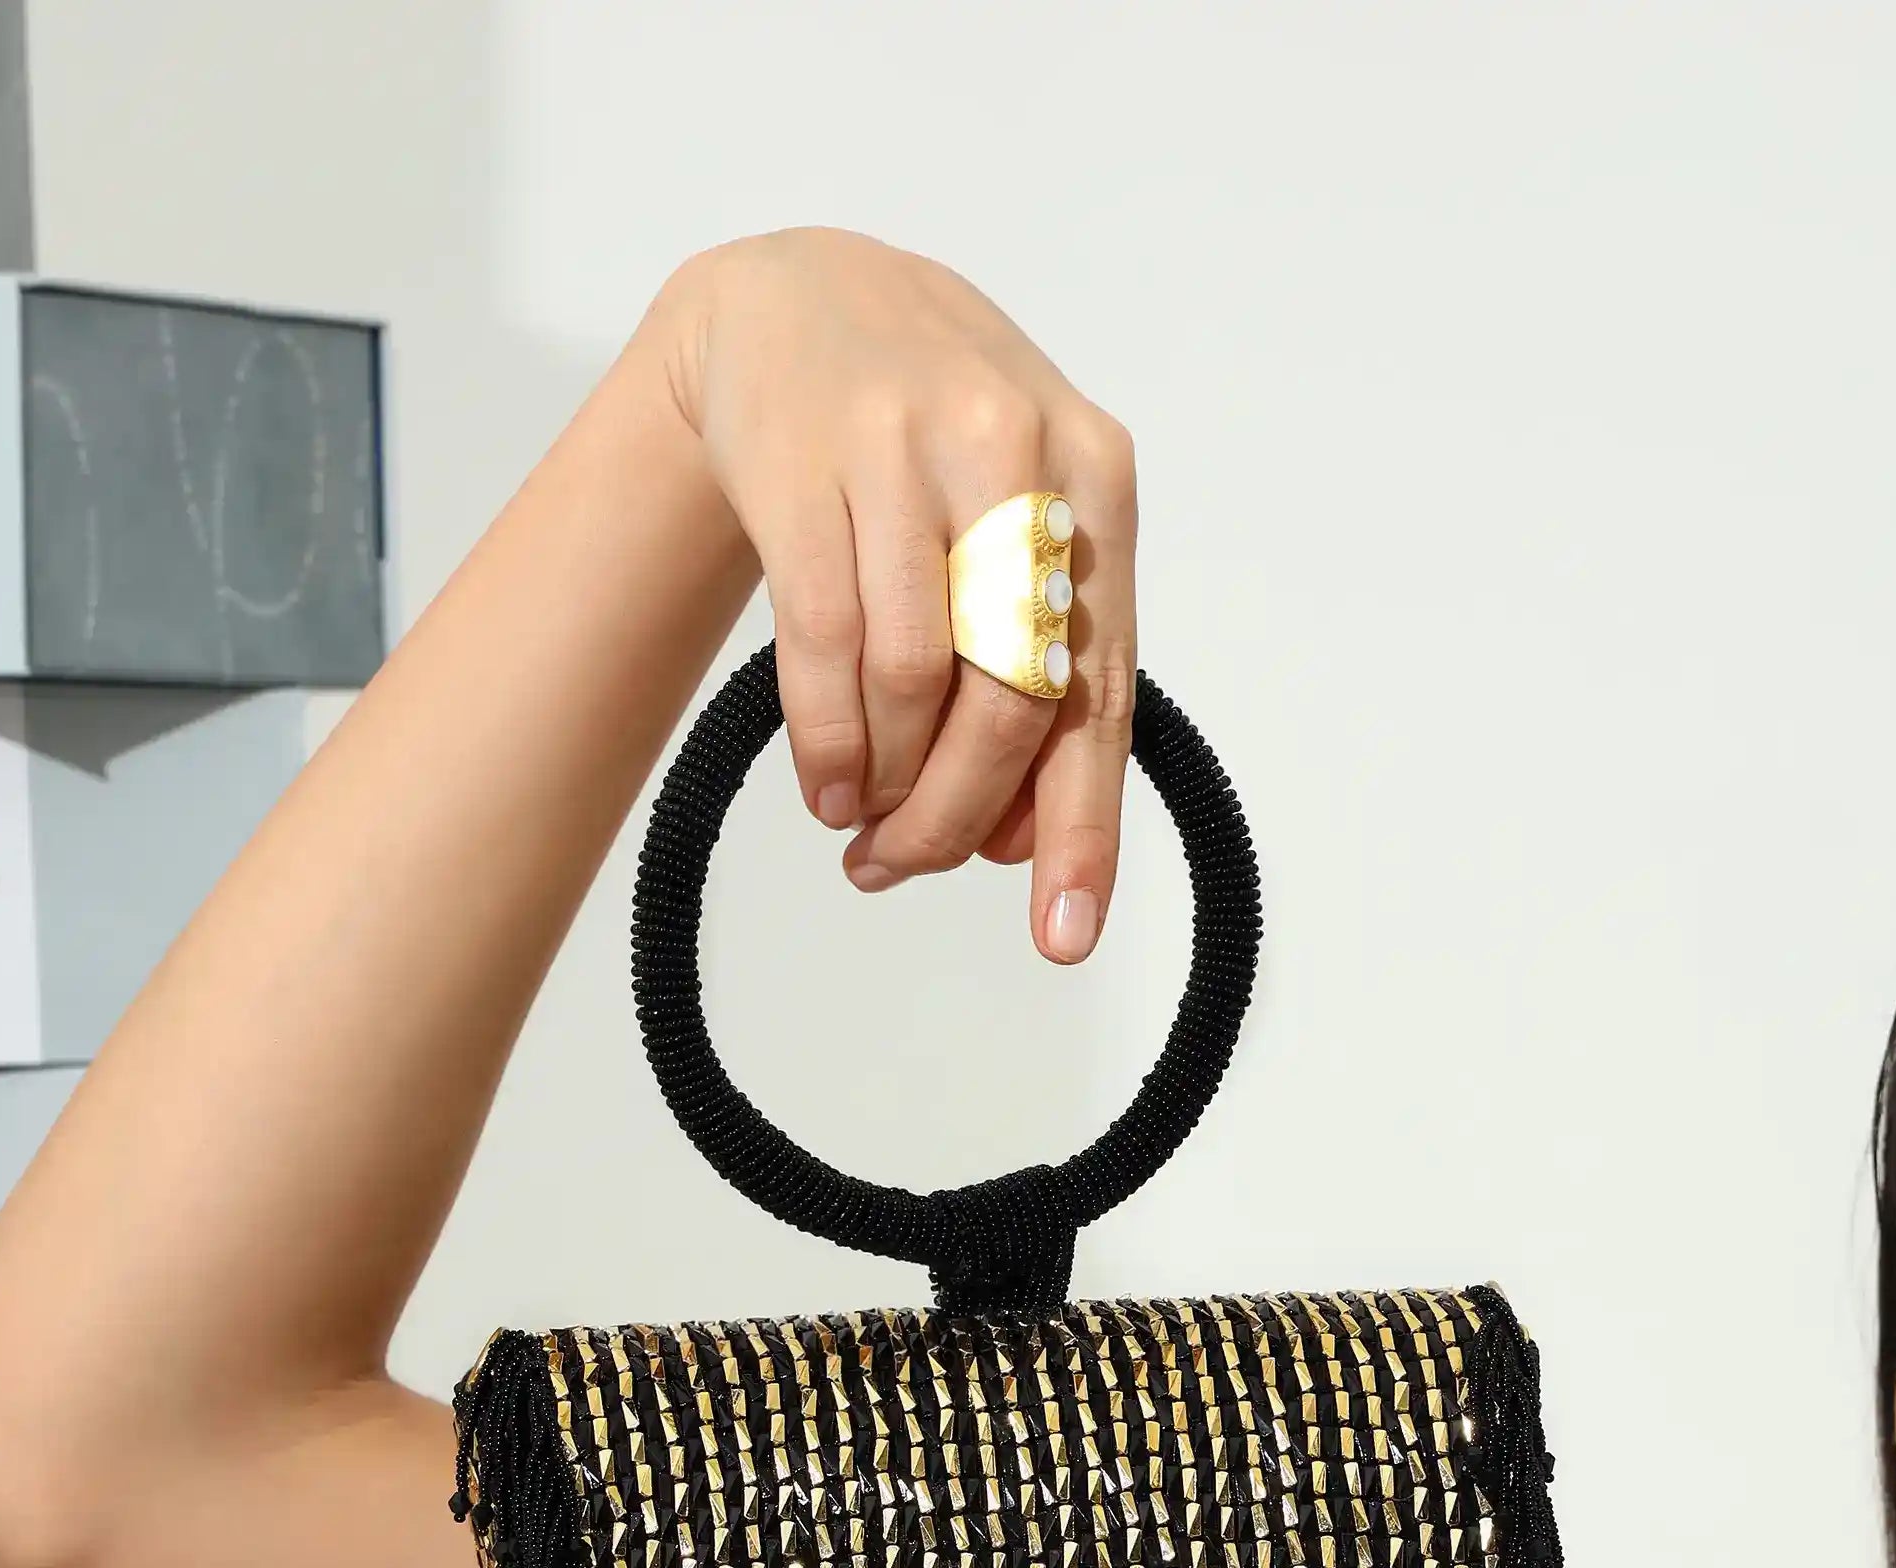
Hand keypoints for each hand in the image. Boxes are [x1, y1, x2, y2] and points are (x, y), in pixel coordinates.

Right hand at [653, 228, 1135, 963]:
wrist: (796, 300)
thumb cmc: (925, 448)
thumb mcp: (1008, 532)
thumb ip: (1034, 677)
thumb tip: (1015, 845)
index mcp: (1098, 478)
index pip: (1100, 692)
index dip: (1082, 830)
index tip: (1064, 939)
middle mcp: (1017, 452)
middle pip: (1009, 700)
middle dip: (953, 817)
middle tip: (901, 871)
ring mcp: (907, 445)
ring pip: (914, 683)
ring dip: (882, 785)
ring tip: (858, 823)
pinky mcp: (805, 459)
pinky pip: (824, 646)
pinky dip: (824, 743)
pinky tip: (823, 786)